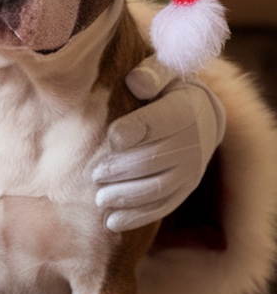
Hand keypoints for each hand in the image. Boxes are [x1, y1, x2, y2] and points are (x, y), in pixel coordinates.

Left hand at [92, 56, 225, 232]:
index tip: (110, 138)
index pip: (159, 122)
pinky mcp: (184, 190)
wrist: (200, 116)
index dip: (134, 131)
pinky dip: (136, 217)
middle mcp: (193, 143)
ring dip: (125, 196)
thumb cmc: (166, 90)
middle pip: (153, 160)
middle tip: (94, 175)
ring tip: (99, 198)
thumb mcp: (163, 72)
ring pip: (157, 187)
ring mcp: (191, 170)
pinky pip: (162, 207)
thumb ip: (151, 73)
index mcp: (185, 110)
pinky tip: (112, 222)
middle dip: (121, 169)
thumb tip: (135, 81)